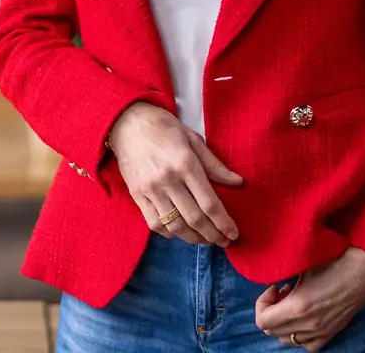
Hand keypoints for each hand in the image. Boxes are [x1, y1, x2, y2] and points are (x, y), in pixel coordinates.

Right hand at [106, 101, 242, 245]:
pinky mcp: (137, 195)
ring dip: (193, 238)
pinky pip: (155, 223)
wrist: (126, 122)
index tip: (233, 233)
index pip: (209, 203)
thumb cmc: (163, 127)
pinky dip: (170, 233)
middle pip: (194, 219)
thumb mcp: (192, 139)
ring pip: (175, 226)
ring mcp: (150, 189)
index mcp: (186, 164)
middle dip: (213, 235)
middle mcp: (168, 180)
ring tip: (205, 240)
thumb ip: (214, 164)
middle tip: (224, 241)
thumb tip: (237, 183)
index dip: (224, 223)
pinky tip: (180, 232)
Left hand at [254, 247, 364, 350]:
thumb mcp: (301, 269)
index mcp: (297, 307)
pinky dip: (300, 335)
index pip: (262, 321)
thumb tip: (272, 288)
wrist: (363, 271)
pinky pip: (308, 345)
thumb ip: (283, 285)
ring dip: (283, 324)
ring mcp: (321, 332)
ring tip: (292, 304)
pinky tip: (305, 317)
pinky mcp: (332, 333)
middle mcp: (308, 325)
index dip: (261, 304)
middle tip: (281, 294)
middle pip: (272, 332)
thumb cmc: (333, 263)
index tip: (273, 288)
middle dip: (270, 312)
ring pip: (288, 340)